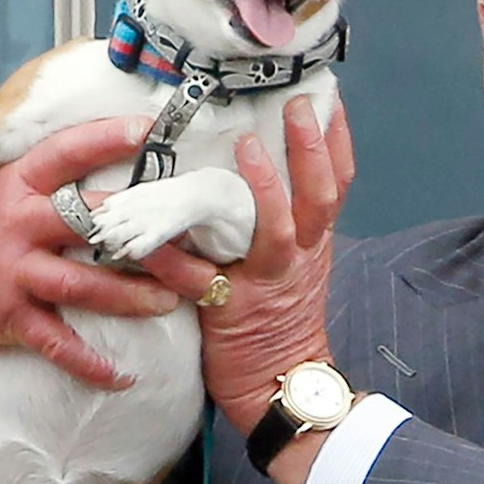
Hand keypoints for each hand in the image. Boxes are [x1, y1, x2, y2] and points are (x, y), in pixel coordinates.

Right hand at [0, 116, 181, 394]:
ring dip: (131, 295)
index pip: (64, 153)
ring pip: (82, 284)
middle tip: (193, 241)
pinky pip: (55, 343)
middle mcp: (14, 224)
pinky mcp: (6, 316)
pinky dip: (89, 363)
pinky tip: (123, 376)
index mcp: (13, 185)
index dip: (106, 138)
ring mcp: (10, 271)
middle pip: (88, 222)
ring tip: (173, 301)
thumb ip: (43, 178)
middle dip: (144, 235)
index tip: (149, 130)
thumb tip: (107, 150)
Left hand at [142, 96, 355, 436]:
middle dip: (312, 148)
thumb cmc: (283, 322)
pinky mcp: (230, 310)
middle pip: (319, 197)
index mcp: (314, 244)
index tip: (328, 98)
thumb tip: (259, 171)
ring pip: (276, 229)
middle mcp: (299, 258)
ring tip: (247, 146)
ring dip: (263, 186)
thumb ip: (284, 225)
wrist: (280, 385)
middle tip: (298, 104)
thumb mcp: (298, 268)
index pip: (337, 185)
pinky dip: (170, 256)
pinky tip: (146, 235)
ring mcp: (267, 283)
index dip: (335, 142)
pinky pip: (197, 278)